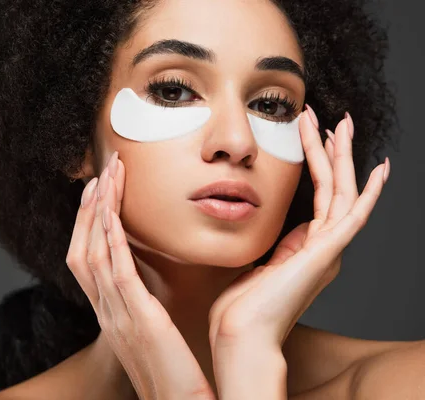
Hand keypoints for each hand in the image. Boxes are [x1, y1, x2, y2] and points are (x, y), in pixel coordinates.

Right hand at [65, 151, 215, 399]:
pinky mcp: (138, 319)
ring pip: (94, 252)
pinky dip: (111, 238)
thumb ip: (146, 309)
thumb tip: (153, 284)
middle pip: (82, 249)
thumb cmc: (174, 375)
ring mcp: (117, 316)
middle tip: (101, 173)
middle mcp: (106, 312)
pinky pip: (116, 271)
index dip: (87, 223)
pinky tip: (112, 212)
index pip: (86, 260)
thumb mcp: (153, 335)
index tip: (97, 193)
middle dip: (89, 208)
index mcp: (110, 314)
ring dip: (99, 211)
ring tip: (109, 177)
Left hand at [208, 109, 388, 390]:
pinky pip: (353, 215)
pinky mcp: (326, 254)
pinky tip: (378, 167)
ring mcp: (327, 250)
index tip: (310, 136)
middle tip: (325, 118)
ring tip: (338, 124)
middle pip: (333, 187)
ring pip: (341, 192)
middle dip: (330, 150)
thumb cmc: (242, 306)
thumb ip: (276, 246)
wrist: (240, 334)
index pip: (318, 196)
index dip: (316, 164)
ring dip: (340, 156)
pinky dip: (368, 192)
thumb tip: (281, 229)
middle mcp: (323, 248)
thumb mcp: (259, 264)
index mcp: (307, 249)